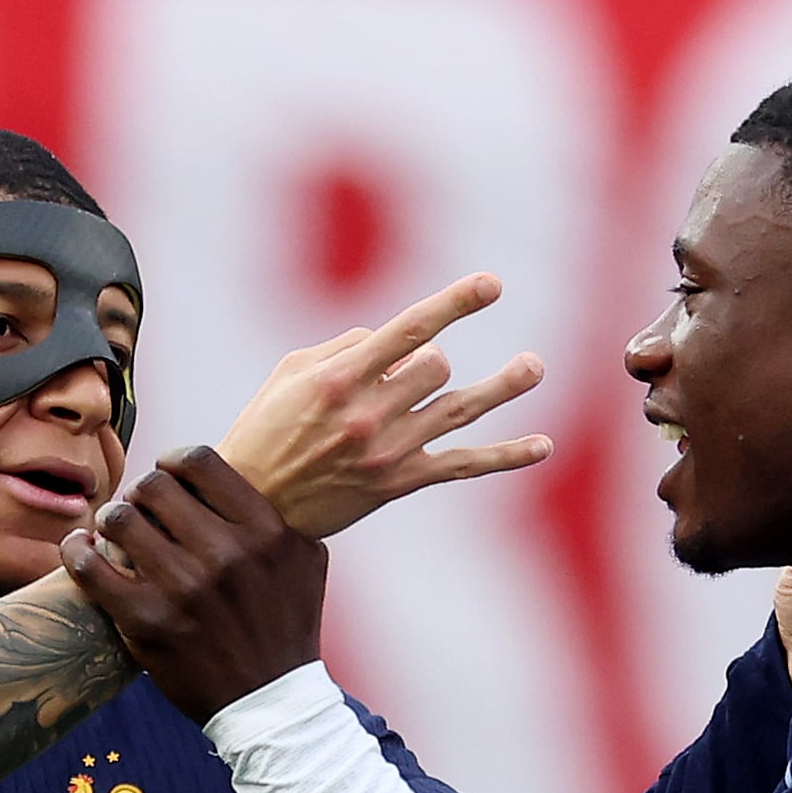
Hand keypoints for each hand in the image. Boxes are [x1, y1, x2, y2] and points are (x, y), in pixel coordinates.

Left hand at [66, 448, 325, 722]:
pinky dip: (76, 549)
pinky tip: (80, 547)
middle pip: (152, 486)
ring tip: (114, 532)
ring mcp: (183, 588)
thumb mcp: (305, 559)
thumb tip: (244, 472)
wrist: (270, 704)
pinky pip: (89, 565)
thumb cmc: (287, 627)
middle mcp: (224, 553)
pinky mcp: (146, 622)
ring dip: (110, 520)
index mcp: (264, 531)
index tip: (169, 478)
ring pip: (118, 518)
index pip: (199, 461)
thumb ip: (279, 512)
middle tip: (141, 511)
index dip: (173, 462)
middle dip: (140, 494)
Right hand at [215, 275, 550, 539]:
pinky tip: (542, 445)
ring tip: (533, 366)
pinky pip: (464, 465)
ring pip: (459, 407)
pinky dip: (505, 456)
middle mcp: (368, 413)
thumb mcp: (290, 373)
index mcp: (340, 377)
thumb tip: (396, 341)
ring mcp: (387, 451)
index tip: (492, 284)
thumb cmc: (264, 430)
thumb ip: (345, 345)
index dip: (456, 303)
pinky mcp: (399, 484)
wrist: (249, 508)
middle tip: (410, 375)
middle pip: (435, 366)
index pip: (411, 329)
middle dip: (433, 359)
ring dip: (503, 385)